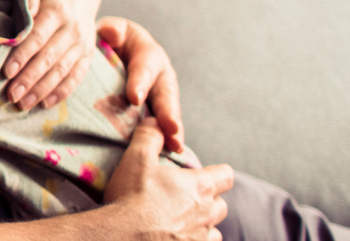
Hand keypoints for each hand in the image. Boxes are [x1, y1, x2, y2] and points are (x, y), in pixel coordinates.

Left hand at [7, 0, 104, 109]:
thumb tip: (19, 21)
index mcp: (58, 11)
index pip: (37, 37)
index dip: (22, 56)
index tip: (7, 72)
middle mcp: (73, 30)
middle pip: (49, 58)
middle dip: (29, 79)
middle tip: (11, 95)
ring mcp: (83, 44)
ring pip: (62, 71)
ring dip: (42, 90)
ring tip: (23, 104)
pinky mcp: (88, 54)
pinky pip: (76, 76)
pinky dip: (62, 91)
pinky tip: (46, 103)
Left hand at [99, 17, 185, 153]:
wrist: (110, 54)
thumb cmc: (109, 41)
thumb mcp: (110, 31)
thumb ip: (111, 31)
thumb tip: (110, 34)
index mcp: (148, 55)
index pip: (145, 68)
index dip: (140, 82)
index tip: (134, 98)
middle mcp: (160, 78)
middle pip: (165, 95)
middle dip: (167, 112)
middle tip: (170, 129)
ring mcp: (160, 97)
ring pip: (167, 114)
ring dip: (171, 131)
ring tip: (174, 147)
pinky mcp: (154, 113)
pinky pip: (161, 127)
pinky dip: (163, 141)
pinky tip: (164, 156)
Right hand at [103, 117, 234, 240]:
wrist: (123, 237)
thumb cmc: (132, 198)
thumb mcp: (136, 160)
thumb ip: (149, 137)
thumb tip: (155, 121)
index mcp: (200, 187)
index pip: (226, 176)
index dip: (216, 174)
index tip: (202, 176)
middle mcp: (207, 212)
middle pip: (221, 205)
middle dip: (208, 202)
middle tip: (184, 200)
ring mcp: (201, 236)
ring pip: (213, 229)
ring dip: (201, 225)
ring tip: (179, 222)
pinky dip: (193, 240)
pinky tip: (175, 237)